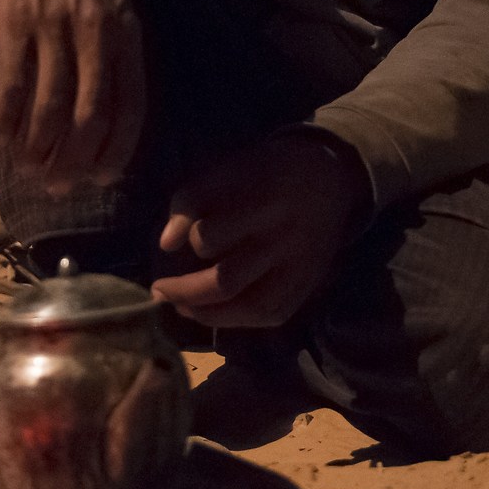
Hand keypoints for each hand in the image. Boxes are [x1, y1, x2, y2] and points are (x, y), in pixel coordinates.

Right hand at [0, 0, 145, 194]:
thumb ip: (114, 61)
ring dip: (37, 148)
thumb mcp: (113, 11)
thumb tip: (105, 127)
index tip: (97, 181)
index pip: (130, 110)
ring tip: (27, 168)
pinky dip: (5, 121)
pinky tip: (0, 141)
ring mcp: (55, 27)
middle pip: (89, 117)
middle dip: (73, 161)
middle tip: (56, 185)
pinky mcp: (15, 21)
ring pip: (49, 107)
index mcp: (127, 36)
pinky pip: (12, 84)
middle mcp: (96, 34)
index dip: (114, 153)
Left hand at [151, 133, 370, 327]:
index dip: (187, 243)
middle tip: (159, 291)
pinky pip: (269, 315)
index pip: (212, 235)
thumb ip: (191, 200)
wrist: (329, 179)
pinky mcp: (306, 286)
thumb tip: (165, 244)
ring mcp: (298, 269)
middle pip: (226, 281)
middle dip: (185, 292)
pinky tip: (213, 312)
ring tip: (181, 306)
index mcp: (262, 202)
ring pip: (248, 306)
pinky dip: (237, 319)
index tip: (167, 248)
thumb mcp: (228, 169)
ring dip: (206, 313)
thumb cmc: (267, 171)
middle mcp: (283, 240)